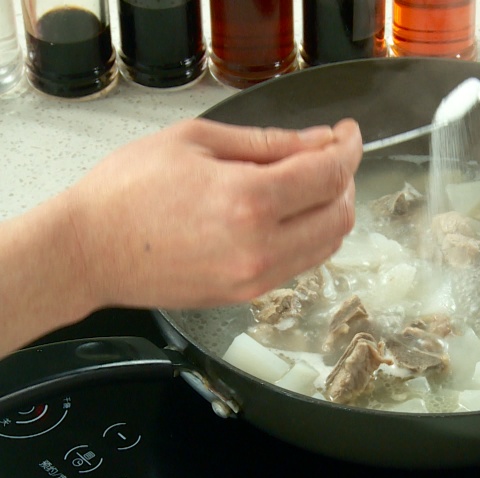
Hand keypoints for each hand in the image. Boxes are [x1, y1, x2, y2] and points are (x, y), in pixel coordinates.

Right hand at [64, 117, 361, 308]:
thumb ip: (268, 142)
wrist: (87, 251)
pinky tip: (289, 214)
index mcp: (248, 201)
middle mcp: (261, 247)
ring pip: (328, 245)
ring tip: (309, 183)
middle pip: (340, 214)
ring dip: (332, 210)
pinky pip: (302, 264)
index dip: (349, 149)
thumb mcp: (197, 140)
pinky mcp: (248, 296)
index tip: (348, 136)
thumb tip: (318, 141)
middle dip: (344, 180)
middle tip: (329, 156)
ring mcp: (257, 279)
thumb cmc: (126, 193)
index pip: (329, 174)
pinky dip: (311, 236)